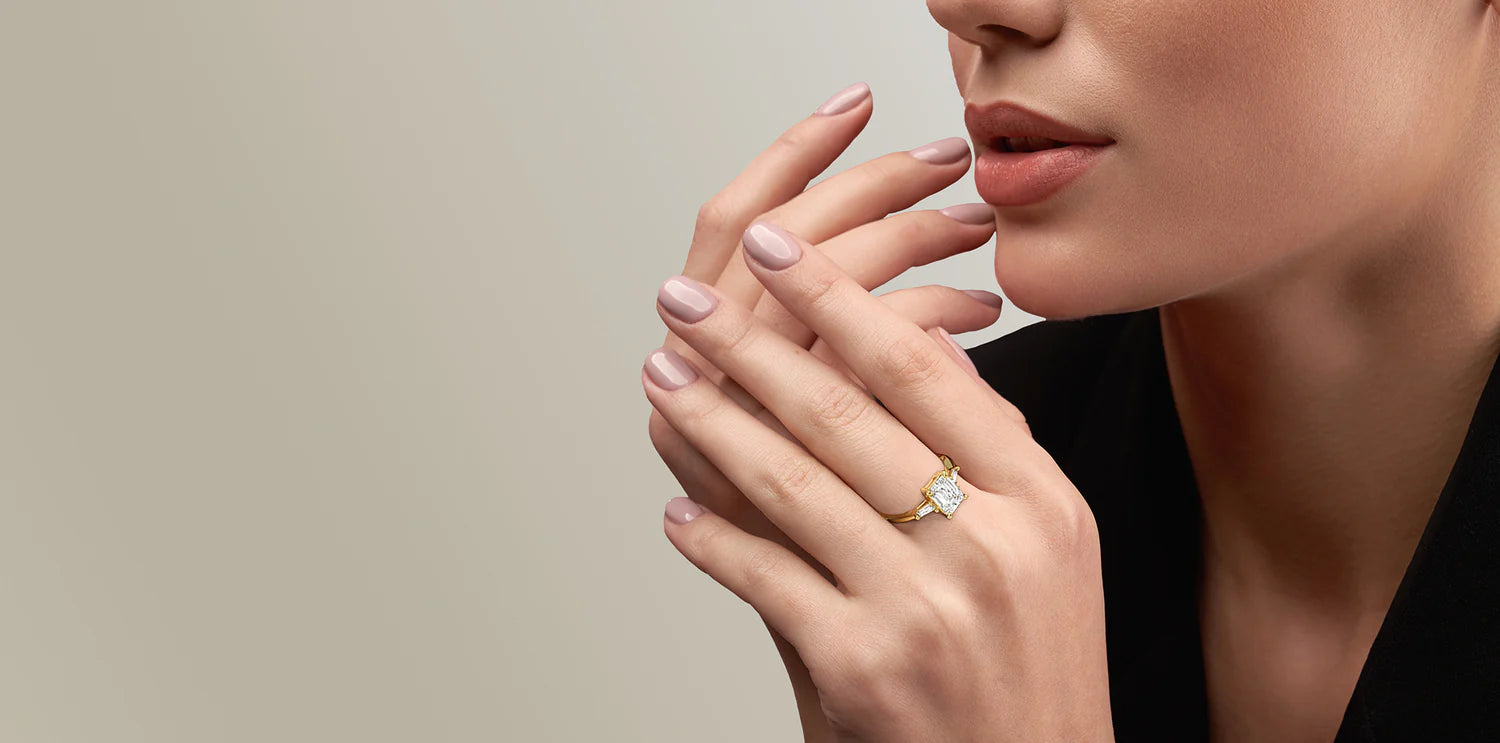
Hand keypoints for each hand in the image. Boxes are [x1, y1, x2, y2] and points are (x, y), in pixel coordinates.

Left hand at [646, 83, 1016, 739]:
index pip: (922, 369)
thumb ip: (994, 447)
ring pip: (792, 483)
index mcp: (1040, 502)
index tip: (779, 245)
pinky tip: (677, 514)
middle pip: (844, 412)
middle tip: (682, 299)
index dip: (839, 296)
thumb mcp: (1053, 550)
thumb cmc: (1031, 672)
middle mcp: (989, 545)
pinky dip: (713, 541)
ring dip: (710, 421)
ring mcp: (924, 608)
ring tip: (663, 376)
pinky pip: (765, 577)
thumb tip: (925, 342)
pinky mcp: (863, 668)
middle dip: (746, 342)